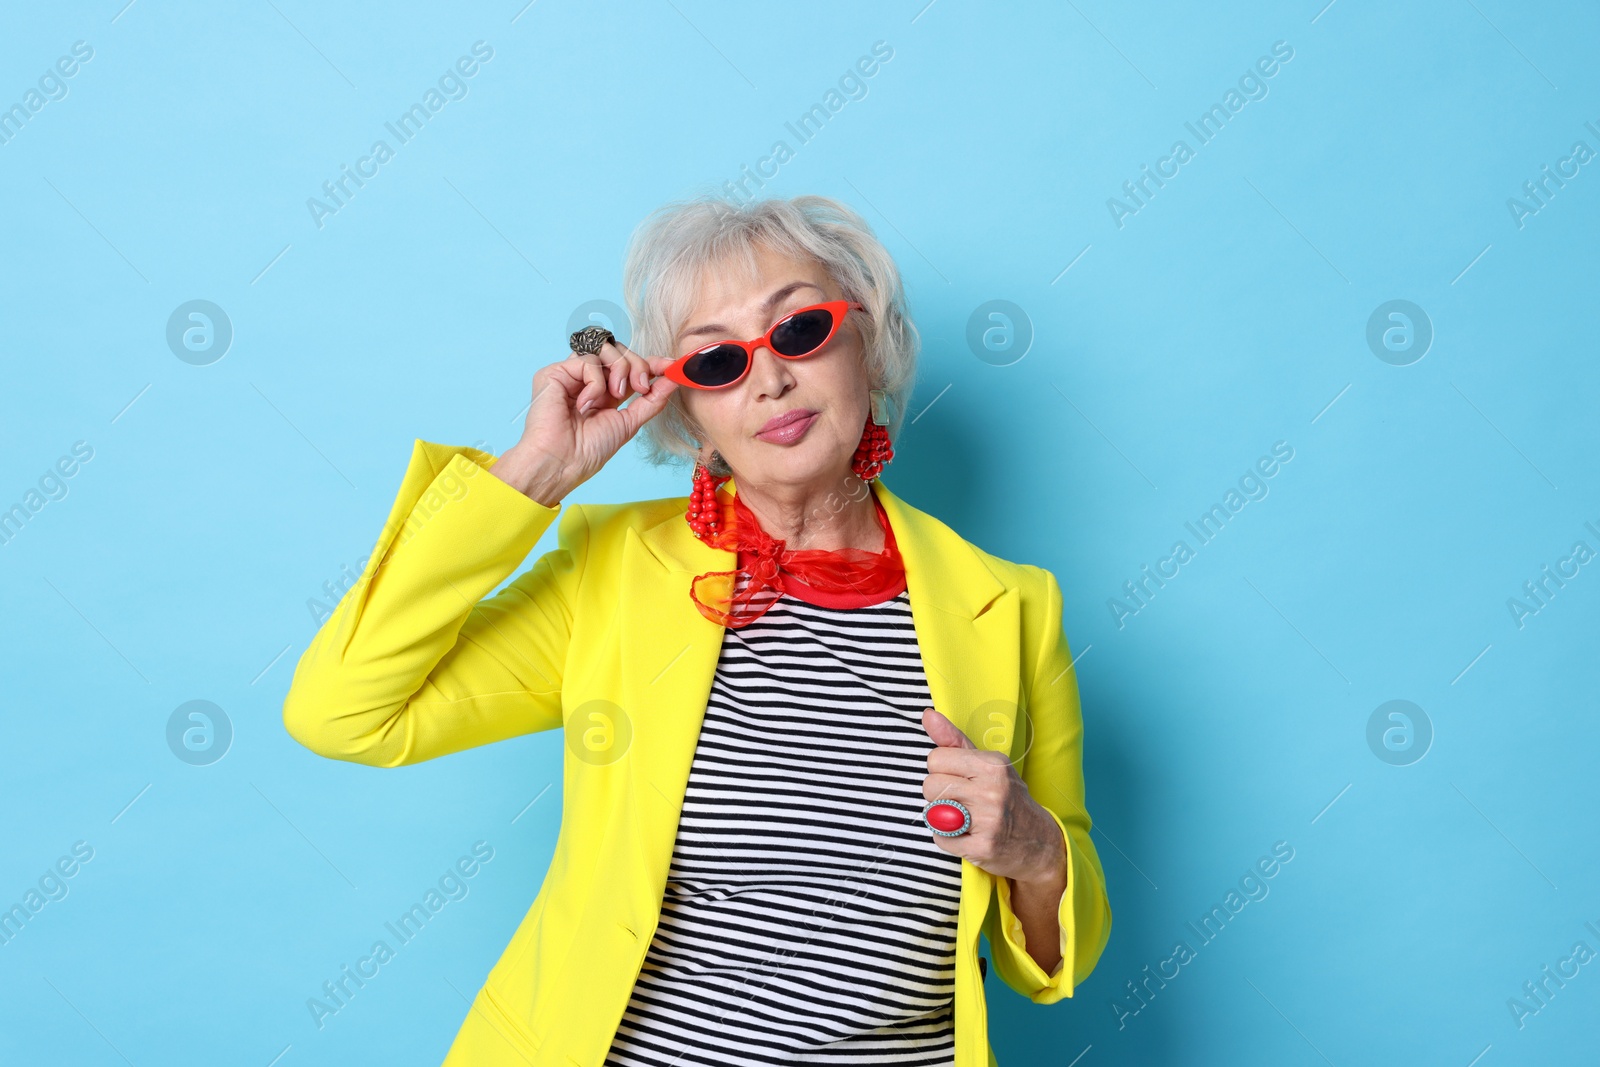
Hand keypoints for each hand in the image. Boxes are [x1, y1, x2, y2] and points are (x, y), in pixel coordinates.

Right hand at [490, 340, 679, 506]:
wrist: (563, 462)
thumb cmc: (589, 450)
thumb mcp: (629, 422)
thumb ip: (651, 400)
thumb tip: (674, 378)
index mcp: (605, 392)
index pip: (630, 367)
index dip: (651, 363)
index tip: (671, 365)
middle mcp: (588, 380)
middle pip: (620, 352)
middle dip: (637, 365)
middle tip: (640, 388)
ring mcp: (571, 375)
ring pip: (606, 348)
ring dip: (619, 370)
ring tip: (613, 396)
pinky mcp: (554, 373)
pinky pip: (587, 361)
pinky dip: (595, 382)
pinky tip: (585, 405)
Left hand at [921, 707, 1065, 884]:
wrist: (1040, 842)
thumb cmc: (1007, 797)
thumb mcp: (987, 764)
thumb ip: (954, 740)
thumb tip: (927, 715)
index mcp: (993, 764)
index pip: (935, 758)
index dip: (941, 770)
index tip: (959, 778)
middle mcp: (992, 790)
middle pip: (930, 785)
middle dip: (938, 794)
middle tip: (961, 800)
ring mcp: (989, 821)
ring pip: (932, 812)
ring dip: (941, 816)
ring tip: (963, 817)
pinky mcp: (982, 847)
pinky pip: (939, 838)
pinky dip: (947, 838)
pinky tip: (966, 835)